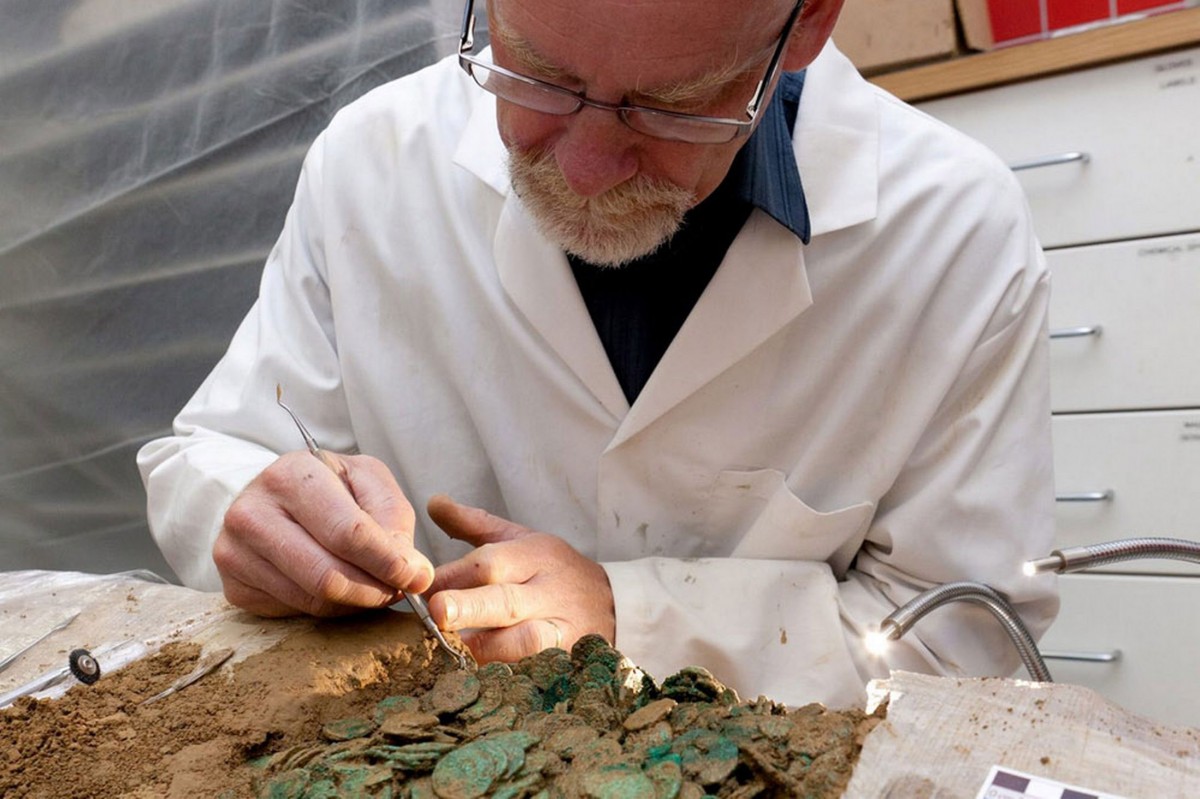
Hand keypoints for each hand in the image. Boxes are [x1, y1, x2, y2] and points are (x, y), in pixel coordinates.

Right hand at [214, 451, 433, 616]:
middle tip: (399, 590)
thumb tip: (414, 571)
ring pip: (312, 599)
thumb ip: (393, 519)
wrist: (269, 499)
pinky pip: (293, 611)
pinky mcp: (232, 586)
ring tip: (373, 588)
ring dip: (355, 602)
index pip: (347, 532)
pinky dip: (327, 608)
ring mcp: (234, 552)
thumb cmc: (328, 488)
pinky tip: (338, 590)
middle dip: (374, 589)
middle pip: (327, 575)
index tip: (416, 577)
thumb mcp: (366, 482)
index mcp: (290, 475)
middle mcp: (251, 512)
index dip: (387, 561)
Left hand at [425, 494, 614, 661]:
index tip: (420, 587)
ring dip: (491, 647)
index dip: (453, 576)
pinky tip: (487, 679)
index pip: (490, 563)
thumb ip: (475, 524)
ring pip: (527, 639)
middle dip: (471, 606)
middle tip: (438, 612)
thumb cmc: (553, 570)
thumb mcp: (521, 539)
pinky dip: (515, 674)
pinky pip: (541, 669)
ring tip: (459, 651)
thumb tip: (433, 502)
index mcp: (533, 555)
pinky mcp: (569, 659)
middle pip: (506, 599)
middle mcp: (547, 591)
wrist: (616, 604)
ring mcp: (561, 628)